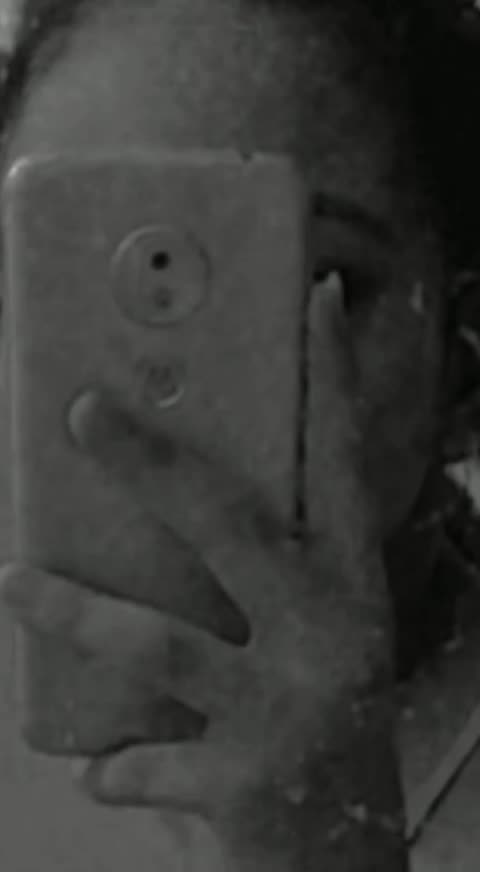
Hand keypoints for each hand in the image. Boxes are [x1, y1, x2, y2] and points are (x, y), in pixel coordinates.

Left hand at [1, 285, 402, 869]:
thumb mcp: (312, 637)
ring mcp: (292, 707)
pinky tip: (98, 772)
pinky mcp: (248, 783)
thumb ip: (260, 580)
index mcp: (354, 585)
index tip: (317, 300)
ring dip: (74, 611)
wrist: (349, 858)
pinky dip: (115, 766)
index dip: (334, 379)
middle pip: (230, 525)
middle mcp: (332, 633)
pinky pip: (147, 762)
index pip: (343, 462)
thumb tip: (155, 511)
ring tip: (15, 582)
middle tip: (81, 411)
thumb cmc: (320, 723)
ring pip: (159, 640)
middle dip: (151, 462)